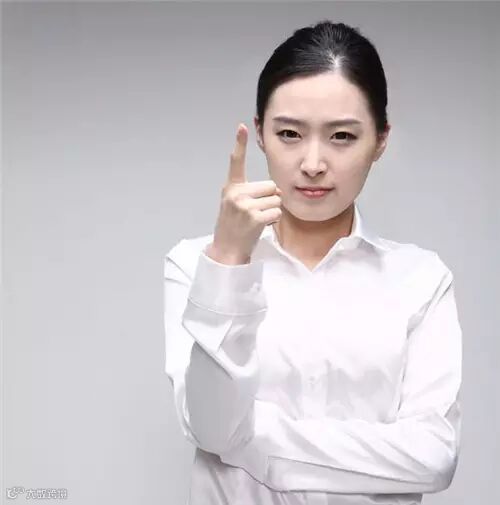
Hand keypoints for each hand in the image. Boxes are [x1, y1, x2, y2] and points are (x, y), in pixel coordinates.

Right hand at [207, 123, 281, 264]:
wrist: (227, 249)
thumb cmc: (234, 226)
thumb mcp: (234, 204)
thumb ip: (249, 192)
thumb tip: (276, 190)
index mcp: (231, 187)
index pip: (236, 161)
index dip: (239, 143)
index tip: (242, 126)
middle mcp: (236, 193)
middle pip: (270, 186)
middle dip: (269, 199)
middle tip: (255, 212)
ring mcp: (244, 205)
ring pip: (275, 199)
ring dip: (272, 211)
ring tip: (256, 220)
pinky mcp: (253, 217)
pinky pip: (276, 212)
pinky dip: (273, 220)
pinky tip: (261, 226)